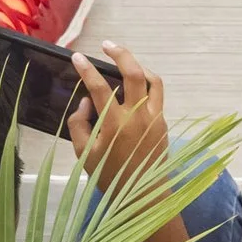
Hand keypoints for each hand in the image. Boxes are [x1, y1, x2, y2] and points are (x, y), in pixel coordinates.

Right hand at [66, 41, 167, 193]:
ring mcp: (155, 119)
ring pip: (153, 81)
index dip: (86, 69)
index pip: (99, 87)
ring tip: (124, 61)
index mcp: (116, 124)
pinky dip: (146, 84)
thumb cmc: (109, 176)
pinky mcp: (164, 124)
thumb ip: (80, 124)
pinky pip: (157, 96)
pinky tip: (133, 86)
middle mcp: (139, 117)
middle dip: (121, 54)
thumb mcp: (84, 153)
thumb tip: (86, 102)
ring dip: (139, 66)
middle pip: (134, 74)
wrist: (143, 196)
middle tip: (107, 45)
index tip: (77, 57)